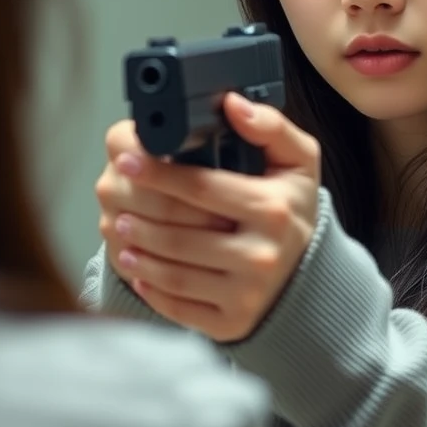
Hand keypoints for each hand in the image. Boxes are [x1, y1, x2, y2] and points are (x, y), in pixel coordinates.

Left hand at [94, 93, 320, 342]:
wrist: (311, 274)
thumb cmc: (293, 210)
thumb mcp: (298, 161)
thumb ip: (271, 126)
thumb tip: (233, 103)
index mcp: (273, 209)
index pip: (201, 188)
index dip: (158, 173)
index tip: (128, 160)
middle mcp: (261, 255)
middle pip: (181, 234)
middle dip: (140, 218)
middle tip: (116, 204)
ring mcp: (246, 294)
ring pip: (175, 272)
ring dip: (139, 252)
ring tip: (121, 232)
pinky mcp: (231, 323)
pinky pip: (180, 307)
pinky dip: (151, 290)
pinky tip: (138, 270)